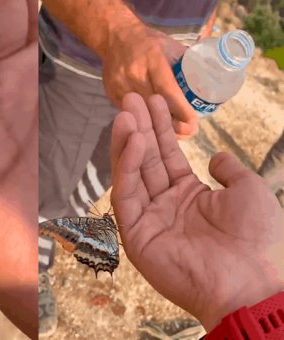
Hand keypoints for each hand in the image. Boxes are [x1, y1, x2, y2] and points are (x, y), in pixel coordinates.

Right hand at [101, 26, 197, 138]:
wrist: (116, 37)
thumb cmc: (149, 42)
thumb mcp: (171, 47)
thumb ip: (188, 63)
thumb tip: (211, 81)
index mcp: (153, 59)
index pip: (168, 90)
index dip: (181, 110)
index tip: (193, 123)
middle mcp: (135, 74)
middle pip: (154, 106)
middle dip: (173, 123)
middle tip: (189, 132)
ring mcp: (121, 86)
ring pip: (142, 113)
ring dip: (159, 124)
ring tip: (176, 132)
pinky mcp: (112, 94)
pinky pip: (132, 111)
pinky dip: (145, 118)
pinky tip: (155, 124)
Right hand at [110, 93, 282, 329]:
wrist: (246, 282)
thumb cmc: (254, 239)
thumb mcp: (249, 191)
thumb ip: (230, 170)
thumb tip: (215, 158)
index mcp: (188, 195)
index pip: (166, 156)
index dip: (159, 128)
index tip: (152, 100)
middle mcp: (164, 203)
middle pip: (145, 159)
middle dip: (138, 128)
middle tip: (130, 97)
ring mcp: (148, 218)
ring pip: (131, 173)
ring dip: (127, 142)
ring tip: (125, 112)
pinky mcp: (135, 233)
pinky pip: (127, 196)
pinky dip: (127, 168)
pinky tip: (133, 142)